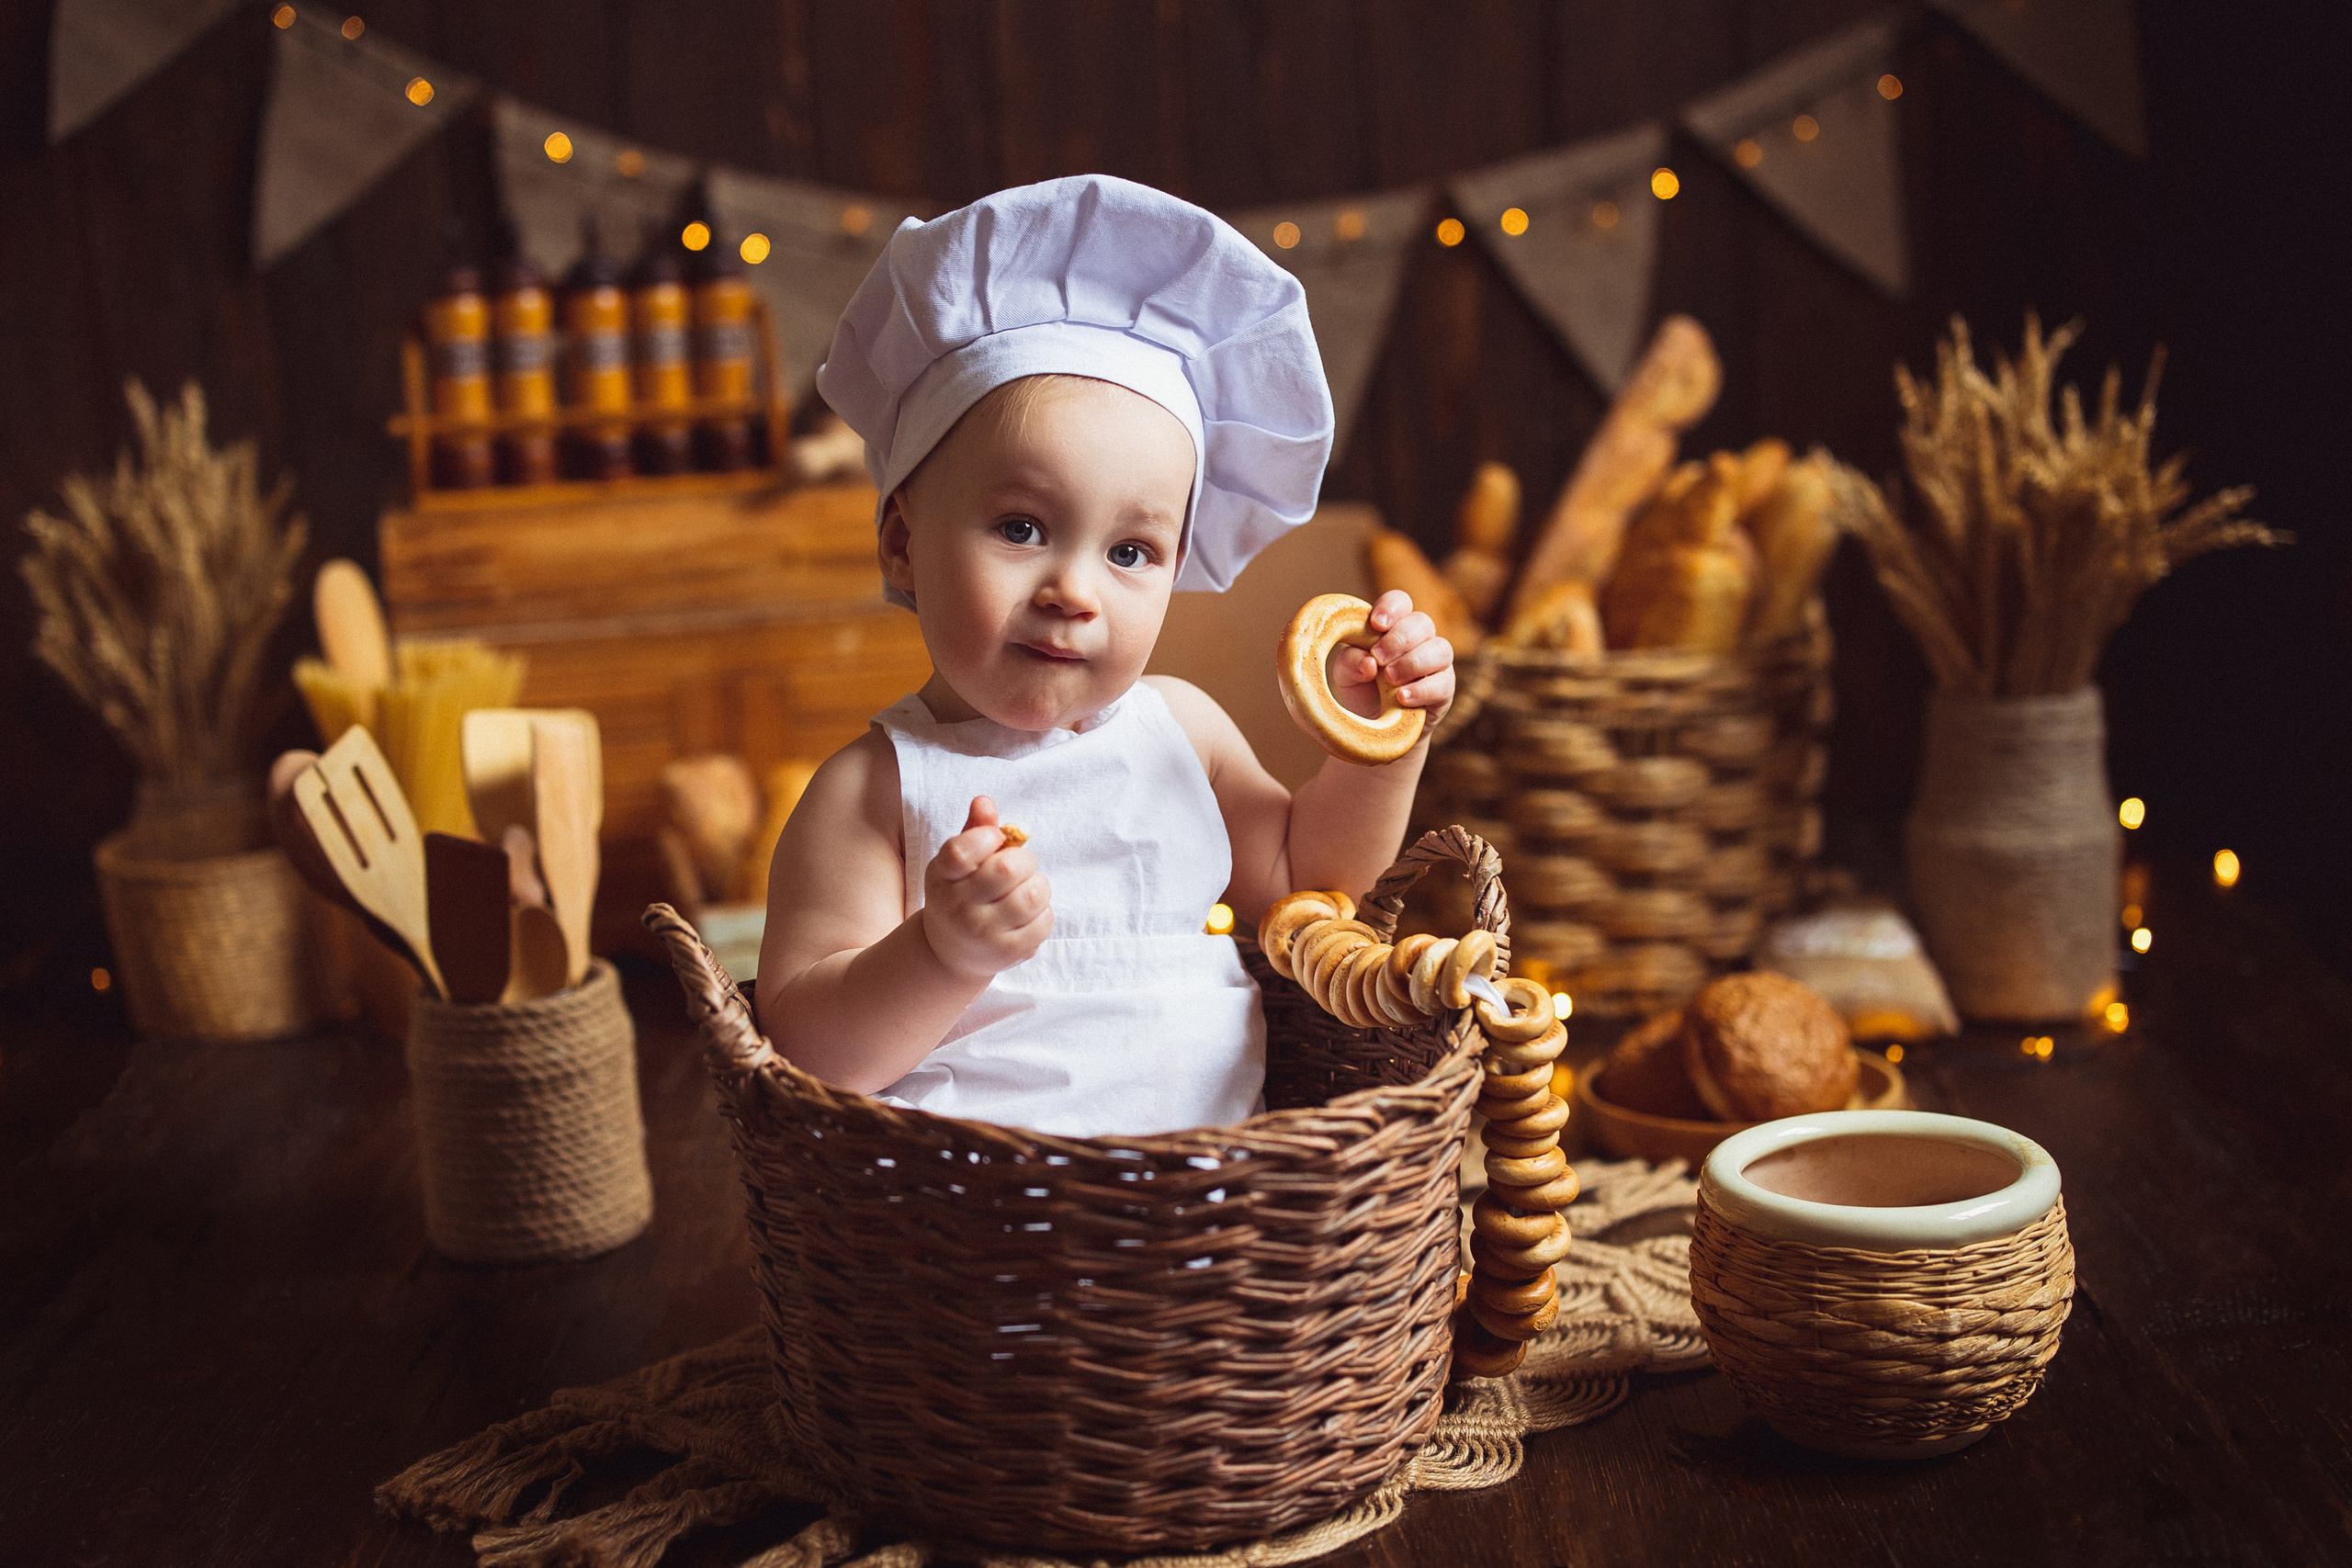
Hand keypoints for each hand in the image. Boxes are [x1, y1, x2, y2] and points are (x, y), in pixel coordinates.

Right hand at [920, 795, 1051, 980]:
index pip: (961, 851)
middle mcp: (958, 907)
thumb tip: (984, 801)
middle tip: (1020, 866)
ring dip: (1038, 885)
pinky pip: (1044, 921)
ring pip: (1032, 895)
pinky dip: (1043, 912)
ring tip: (1026, 889)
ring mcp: (983, 933)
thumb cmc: (961, 894)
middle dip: (1024, 860)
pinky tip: (1027, 914)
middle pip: (1007, 869)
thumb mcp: (958, 863)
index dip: (987, 837)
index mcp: (943, 877)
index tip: (996, 839)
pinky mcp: (1008, 952)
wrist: (952, 952)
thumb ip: (974, 830)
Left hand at [1332, 589, 1454, 731]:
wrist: (1374, 729)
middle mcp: (1419, 639)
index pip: (1400, 602)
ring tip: (1389, 679)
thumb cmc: (1361, 690)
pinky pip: (1443, 683)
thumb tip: (1367, 663)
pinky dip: (1422, 689)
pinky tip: (1402, 698)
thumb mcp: (1345, 676)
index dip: (1391, 608)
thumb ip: (1349, 663)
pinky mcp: (1445, 689)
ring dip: (1413, 662)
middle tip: (1378, 658)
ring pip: (1440, 649)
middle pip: (1422, 622)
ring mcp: (1436, 663)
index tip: (1376, 624)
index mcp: (1393, 625)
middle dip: (1400, 639)